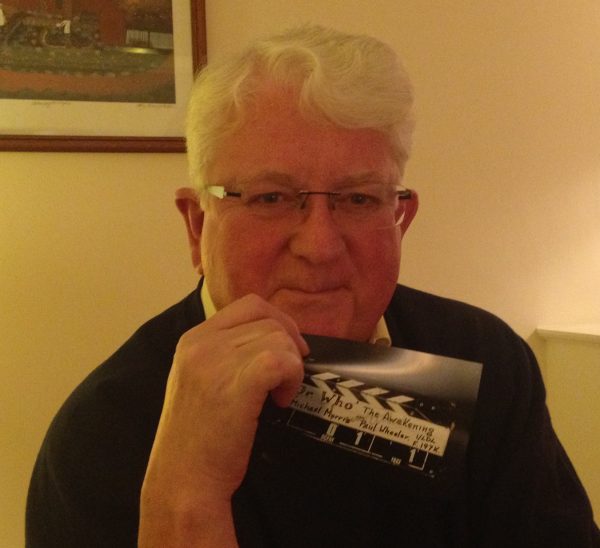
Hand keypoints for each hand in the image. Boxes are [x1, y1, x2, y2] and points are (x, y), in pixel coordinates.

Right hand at [139, 294, 308, 545]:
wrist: (183, 481)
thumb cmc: (197, 438)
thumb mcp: (199, 381)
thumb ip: (225, 353)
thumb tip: (274, 339)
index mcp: (193, 339)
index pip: (249, 305)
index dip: (277, 320)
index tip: (287, 347)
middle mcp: (201, 343)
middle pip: (268, 320)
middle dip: (289, 344)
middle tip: (289, 374)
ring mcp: (216, 361)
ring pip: (279, 338)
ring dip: (290, 366)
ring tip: (277, 395)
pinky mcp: (236, 383)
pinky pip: (282, 360)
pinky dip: (292, 378)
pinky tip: (281, 400)